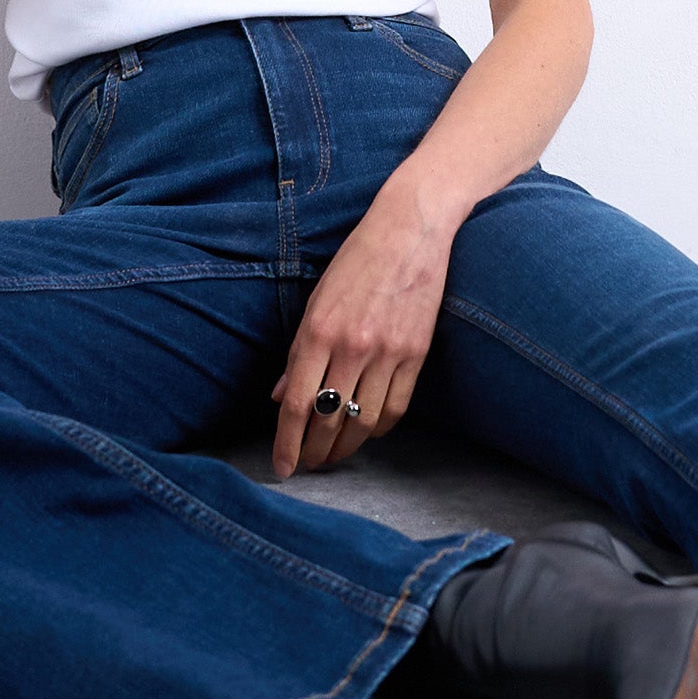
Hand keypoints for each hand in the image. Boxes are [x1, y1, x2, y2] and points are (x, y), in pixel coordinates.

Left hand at [270, 176, 456, 478]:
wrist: (409, 230)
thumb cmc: (356, 261)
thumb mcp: (315, 301)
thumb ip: (298, 353)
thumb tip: (280, 396)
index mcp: (319, 331)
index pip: (297, 404)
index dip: (287, 442)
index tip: (283, 467)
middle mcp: (352, 346)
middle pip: (329, 420)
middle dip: (314, 452)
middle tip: (307, 465)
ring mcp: (388, 352)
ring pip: (364, 422)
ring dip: (345, 447)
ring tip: (333, 456)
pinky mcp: (417, 353)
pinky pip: (396, 407)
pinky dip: (378, 427)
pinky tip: (366, 431)